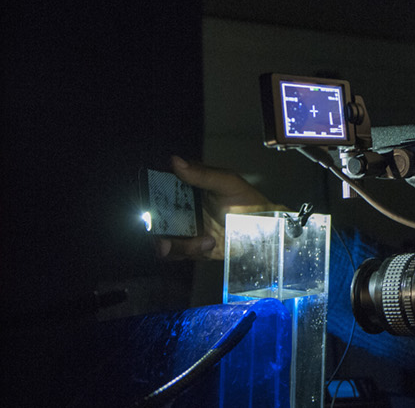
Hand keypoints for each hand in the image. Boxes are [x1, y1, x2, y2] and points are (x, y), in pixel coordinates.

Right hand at [156, 156, 277, 260]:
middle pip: (154, 218)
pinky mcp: (193, 248)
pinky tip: (209, 244)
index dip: (149, 194)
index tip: (148, 201)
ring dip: (173, 245)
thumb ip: (202, 174)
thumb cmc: (247, 200)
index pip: (158, 188)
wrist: (266, 230)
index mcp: (186, 188)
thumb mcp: (227, 183)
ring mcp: (185, 229)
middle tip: (162, 239)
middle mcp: (181, 209)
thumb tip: (175, 161)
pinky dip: (188, 251)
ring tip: (198, 243)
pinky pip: (179, 254)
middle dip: (153, 229)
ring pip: (163, 238)